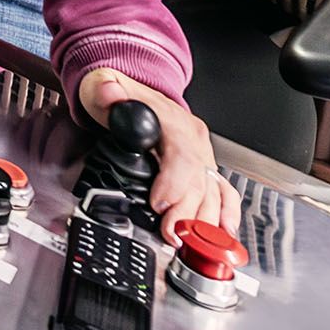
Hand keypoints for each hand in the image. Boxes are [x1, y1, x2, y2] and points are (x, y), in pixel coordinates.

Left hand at [78, 68, 242, 242]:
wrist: (136, 97)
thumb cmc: (121, 97)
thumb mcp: (104, 87)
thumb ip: (104, 91)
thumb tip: (108, 93)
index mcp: (174, 121)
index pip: (183, 154)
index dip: (174, 182)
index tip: (158, 203)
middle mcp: (193, 140)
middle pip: (199, 181)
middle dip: (186, 212)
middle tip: (171, 234)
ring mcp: (202, 156)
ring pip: (213, 191)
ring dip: (204, 220)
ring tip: (190, 242)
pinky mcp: (204, 169)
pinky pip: (223, 192)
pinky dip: (225, 214)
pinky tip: (223, 232)